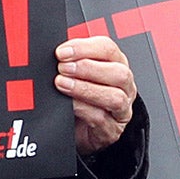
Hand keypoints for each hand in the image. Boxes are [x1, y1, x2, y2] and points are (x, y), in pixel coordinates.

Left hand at [56, 35, 135, 155]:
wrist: (84, 130)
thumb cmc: (81, 97)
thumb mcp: (77, 74)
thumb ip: (71, 61)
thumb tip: (55, 53)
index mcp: (116, 64)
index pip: (108, 49)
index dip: (84, 48)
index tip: (62, 52)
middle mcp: (123, 86)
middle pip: (119, 73)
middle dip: (87, 68)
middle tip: (63, 68)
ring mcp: (121, 109)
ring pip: (115, 97)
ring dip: (85, 89)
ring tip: (62, 85)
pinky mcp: (112, 129)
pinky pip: (101, 118)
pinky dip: (82, 109)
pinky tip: (68, 105)